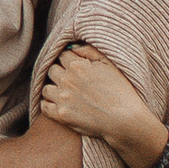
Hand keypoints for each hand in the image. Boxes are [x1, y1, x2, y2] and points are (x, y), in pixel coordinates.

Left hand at [38, 41, 167, 167]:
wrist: (124, 119)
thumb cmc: (121, 90)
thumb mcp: (110, 64)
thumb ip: (90, 51)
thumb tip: (73, 47)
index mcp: (78, 66)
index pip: (63, 56)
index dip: (69, 60)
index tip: (74, 66)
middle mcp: (67, 80)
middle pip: (52, 70)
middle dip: (60, 72)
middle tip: (69, 79)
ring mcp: (62, 99)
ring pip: (46, 88)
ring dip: (53, 88)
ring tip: (63, 92)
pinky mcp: (61, 115)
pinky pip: (44, 107)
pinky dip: (47, 104)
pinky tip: (55, 104)